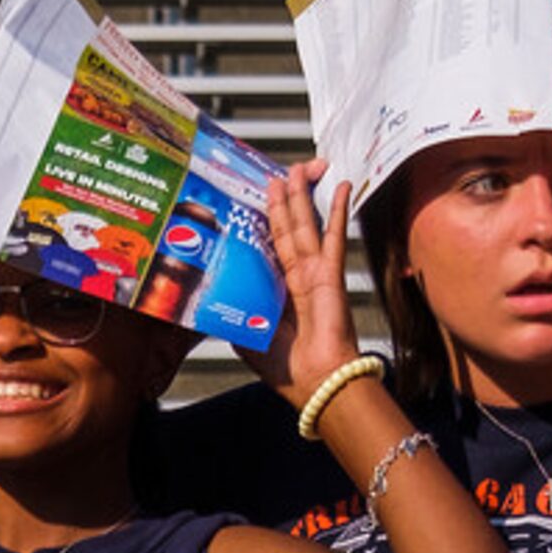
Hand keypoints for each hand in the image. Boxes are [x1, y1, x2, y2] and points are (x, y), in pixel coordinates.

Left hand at [243, 160, 363, 405]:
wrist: (315, 383)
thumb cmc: (286, 369)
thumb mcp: (245, 338)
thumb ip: (234, 317)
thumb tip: (210, 305)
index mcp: (277, 288)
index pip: (270, 243)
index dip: (266, 218)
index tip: (260, 193)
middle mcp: (296, 276)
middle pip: (287, 226)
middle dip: (284, 197)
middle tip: (279, 172)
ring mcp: (314, 272)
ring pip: (304, 224)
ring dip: (302, 195)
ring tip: (299, 169)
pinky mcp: (330, 275)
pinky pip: (333, 236)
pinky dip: (338, 210)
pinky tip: (341, 186)